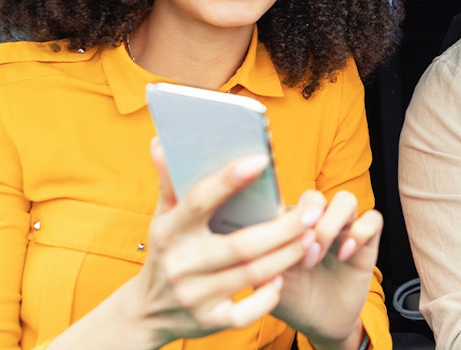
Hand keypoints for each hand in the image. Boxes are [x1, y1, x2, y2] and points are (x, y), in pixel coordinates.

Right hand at [47, 139, 313, 349]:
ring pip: (251, 274)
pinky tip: (283, 277)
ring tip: (311, 237)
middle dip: (282, 229)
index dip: (229, 180)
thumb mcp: (164, 218)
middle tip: (313, 212)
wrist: (147, 311)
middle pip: (241, 245)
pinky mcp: (209, 321)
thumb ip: (170, 181)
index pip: (199, 201)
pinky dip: (268, 295)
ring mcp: (194, 295)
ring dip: (287, 256)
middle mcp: (180, 264)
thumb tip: (163, 140)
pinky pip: (247, 312)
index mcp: (170, 230)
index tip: (260, 160)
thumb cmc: (167, 251)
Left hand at [271, 190, 382, 349]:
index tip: (280, 240)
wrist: (321, 324)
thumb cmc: (291, 300)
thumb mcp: (269, 284)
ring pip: (346, 200)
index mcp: (290, 225)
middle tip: (304, 254)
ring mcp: (342, 230)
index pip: (287, 199)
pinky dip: (360, 233)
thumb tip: (256, 244)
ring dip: (332, 225)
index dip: (282, 216)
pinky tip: (345, 255)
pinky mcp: (366, 243)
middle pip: (315, 196)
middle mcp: (316, 222)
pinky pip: (373, 220)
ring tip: (322, 253)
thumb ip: (261, 261)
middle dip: (309, 222)